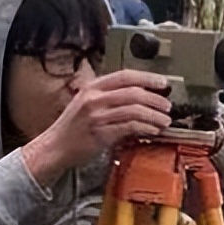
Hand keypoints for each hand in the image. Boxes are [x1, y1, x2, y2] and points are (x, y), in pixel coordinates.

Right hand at [22, 70, 171, 184]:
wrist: (56, 148)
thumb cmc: (73, 128)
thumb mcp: (87, 104)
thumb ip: (109, 97)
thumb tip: (138, 97)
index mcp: (92, 87)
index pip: (125, 76)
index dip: (147, 78)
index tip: (163, 82)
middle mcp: (94, 98)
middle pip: (133, 92)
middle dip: (155, 99)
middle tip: (168, 106)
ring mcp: (97, 116)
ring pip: (134, 110)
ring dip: (154, 115)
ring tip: (165, 121)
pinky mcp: (101, 134)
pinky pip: (129, 127)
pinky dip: (145, 128)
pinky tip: (153, 130)